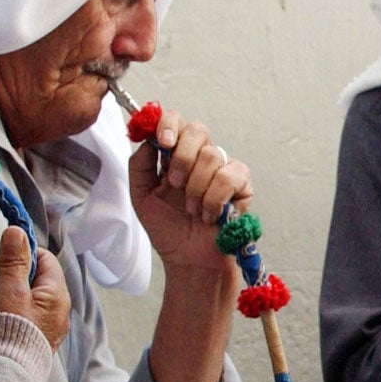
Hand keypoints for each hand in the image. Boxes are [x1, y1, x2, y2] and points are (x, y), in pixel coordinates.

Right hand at [0, 226, 69, 347]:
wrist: (1, 377)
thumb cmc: (10, 334)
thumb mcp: (10, 292)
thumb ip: (12, 261)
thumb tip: (16, 231)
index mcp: (55, 295)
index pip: (43, 260)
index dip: (19, 256)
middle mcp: (51, 309)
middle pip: (20, 279)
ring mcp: (36, 324)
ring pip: (6, 298)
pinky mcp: (21, 337)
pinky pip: (2, 317)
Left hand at [129, 109, 253, 272]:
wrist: (189, 259)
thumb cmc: (168, 230)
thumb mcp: (141, 196)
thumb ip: (139, 165)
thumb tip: (148, 140)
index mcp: (174, 156)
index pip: (174, 122)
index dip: (169, 124)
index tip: (163, 142)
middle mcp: (199, 157)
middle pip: (197, 130)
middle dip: (183, 157)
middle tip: (174, 184)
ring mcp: (222, 168)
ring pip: (212, 156)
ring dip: (196, 188)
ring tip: (191, 209)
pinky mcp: (241, 183)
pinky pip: (229, 176)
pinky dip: (214, 198)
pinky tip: (209, 214)